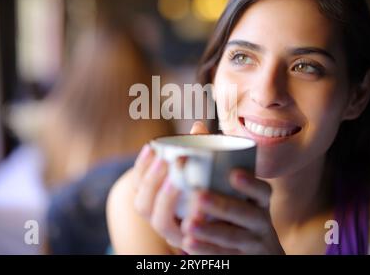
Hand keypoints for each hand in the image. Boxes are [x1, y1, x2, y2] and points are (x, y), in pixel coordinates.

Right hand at [132, 121, 208, 248]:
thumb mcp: (200, 171)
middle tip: (167, 160)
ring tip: (176, 181)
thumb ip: (198, 150)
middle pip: (142, 204)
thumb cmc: (208, 191)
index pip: (138, 184)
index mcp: (155, 200)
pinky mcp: (192, 245)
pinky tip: (199, 208)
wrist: (231, 225)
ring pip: (158, 221)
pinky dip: (190, 222)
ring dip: (164, 200)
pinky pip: (185, 237)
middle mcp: (159, 218)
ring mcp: (173, 234)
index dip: (141, 166)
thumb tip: (198, 125)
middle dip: (151, 180)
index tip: (151, 146)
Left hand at [180, 169, 284, 254]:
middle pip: (247, 214)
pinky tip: (189, 243)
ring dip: (210, 231)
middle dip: (223, 206)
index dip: (251, 183)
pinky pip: (224, 255)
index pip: (262, 191)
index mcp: (260, 201)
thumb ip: (220, 173)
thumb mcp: (243, 195)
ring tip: (188, 225)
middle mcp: (260, 220)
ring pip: (233, 237)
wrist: (260, 249)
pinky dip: (206, 249)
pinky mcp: (239, 257)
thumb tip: (190, 138)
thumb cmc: (242, 212)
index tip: (233, 174)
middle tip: (199, 197)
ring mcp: (252, 242)